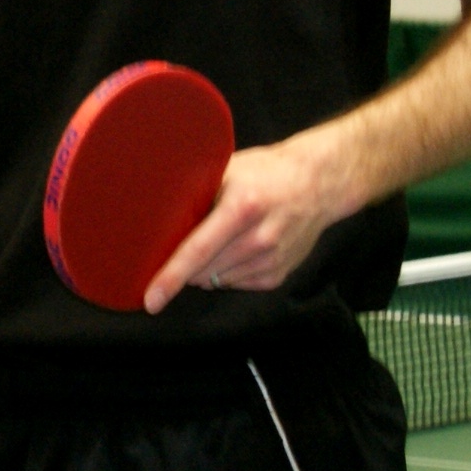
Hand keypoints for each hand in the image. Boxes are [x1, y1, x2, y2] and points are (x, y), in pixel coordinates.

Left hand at [142, 130, 358, 312]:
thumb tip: (157, 219)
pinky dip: (226, 271)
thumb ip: (198, 193)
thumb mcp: (229, 170)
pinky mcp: (278, 274)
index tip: (151, 300)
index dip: (170, 277)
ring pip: (217, 280)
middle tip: (177, 246)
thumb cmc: (268, 172)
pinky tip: (235, 248)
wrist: (320, 183)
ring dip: (204, 269)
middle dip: (182, 267)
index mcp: (242, 208)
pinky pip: (236, 283)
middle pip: (203, 271)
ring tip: (217, 239)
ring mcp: (271, 260)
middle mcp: (259, 239)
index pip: (197, 250)